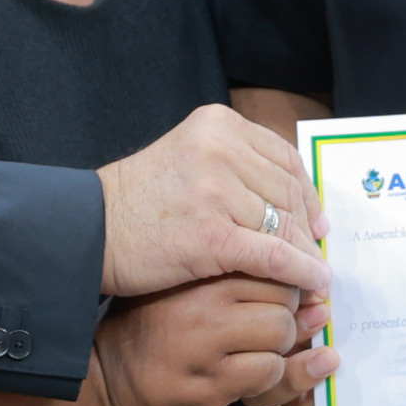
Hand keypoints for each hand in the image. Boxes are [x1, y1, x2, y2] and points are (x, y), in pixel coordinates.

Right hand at [91, 274, 329, 405]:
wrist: (110, 381)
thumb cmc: (155, 330)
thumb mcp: (188, 290)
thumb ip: (245, 285)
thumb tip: (319, 299)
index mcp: (196, 270)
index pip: (270, 262)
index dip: (286, 285)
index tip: (279, 300)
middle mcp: (200, 302)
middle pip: (284, 297)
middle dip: (287, 316)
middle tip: (265, 330)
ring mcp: (203, 344)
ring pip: (280, 334)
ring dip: (279, 349)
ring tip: (252, 352)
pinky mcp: (209, 384)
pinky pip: (267, 372)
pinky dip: (266, 376)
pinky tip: (241, 375)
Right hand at [98, 104, 326, 298]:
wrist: (89, 231)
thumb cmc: (138, 202)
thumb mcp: (189, 159)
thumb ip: (236, 166)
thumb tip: (294, 198)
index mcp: (218, 124)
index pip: (282, 157)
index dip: (306, 192)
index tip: (316, 219)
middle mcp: (220, 149)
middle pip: (287, 191)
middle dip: (305, 225)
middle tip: (317, 249)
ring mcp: (216, 191)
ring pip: (283, 223)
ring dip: (304, 252)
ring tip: (314, 271)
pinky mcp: (212, 234)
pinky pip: (272, 254)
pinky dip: (298, 269)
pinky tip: (311, 281)